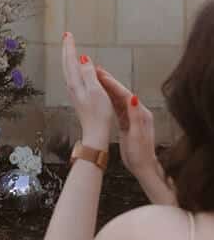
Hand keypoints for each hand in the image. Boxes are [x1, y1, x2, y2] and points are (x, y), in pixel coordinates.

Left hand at [62, 32, 112, 147]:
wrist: (95, 132)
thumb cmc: (98, 114)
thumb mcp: (96, 91)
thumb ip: (89, 74)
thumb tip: (83, 59)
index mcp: (76, 83)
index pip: (70, 60)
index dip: (69, 46)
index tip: (68, 34)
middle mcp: (72, 86)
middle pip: (67, 63)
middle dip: (67, 49)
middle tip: (67, 37)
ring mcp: (75, 92)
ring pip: (69, 70)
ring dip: (69, 57)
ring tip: (70, 48)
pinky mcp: (79, 96)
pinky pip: (74, 76)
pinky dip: (74, 67)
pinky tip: (78, 69)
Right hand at [97, 65, 158, 183]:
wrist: (144, 167)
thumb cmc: (141, 154)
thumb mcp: (137, 135)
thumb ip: (135, 116)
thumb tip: (133, 97)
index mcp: (141, 114)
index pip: (125, 94)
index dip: (113, 84)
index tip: (101, 75)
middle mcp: (138, 112)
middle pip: (121, 93)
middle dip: (109, 82)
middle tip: (96, 71)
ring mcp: (133, 117)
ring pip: (118, 99)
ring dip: (107, 88)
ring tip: (96, 79)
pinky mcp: (127, 122)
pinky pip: (116, 107)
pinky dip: (108, 99)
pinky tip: (101, 95)